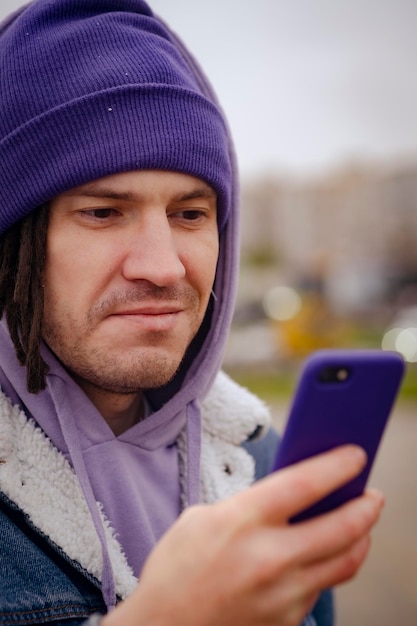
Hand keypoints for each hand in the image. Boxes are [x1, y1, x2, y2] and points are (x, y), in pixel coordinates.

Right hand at [103, 445, 383, 625]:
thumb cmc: (175, 569)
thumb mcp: (201, 519)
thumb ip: (248, 505)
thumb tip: (288, 497)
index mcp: (242, 520)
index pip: (305, 483)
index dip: (338, 465)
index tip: (356, 455)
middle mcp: (269, 558)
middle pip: (342, 527)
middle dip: (367, 506)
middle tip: (373, 494)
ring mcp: (282, 594)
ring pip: (345, 562)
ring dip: (360, 537)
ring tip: (361, 523)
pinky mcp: (286, 621)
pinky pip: (321, 587)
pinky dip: (329, 566)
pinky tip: (323, 555)